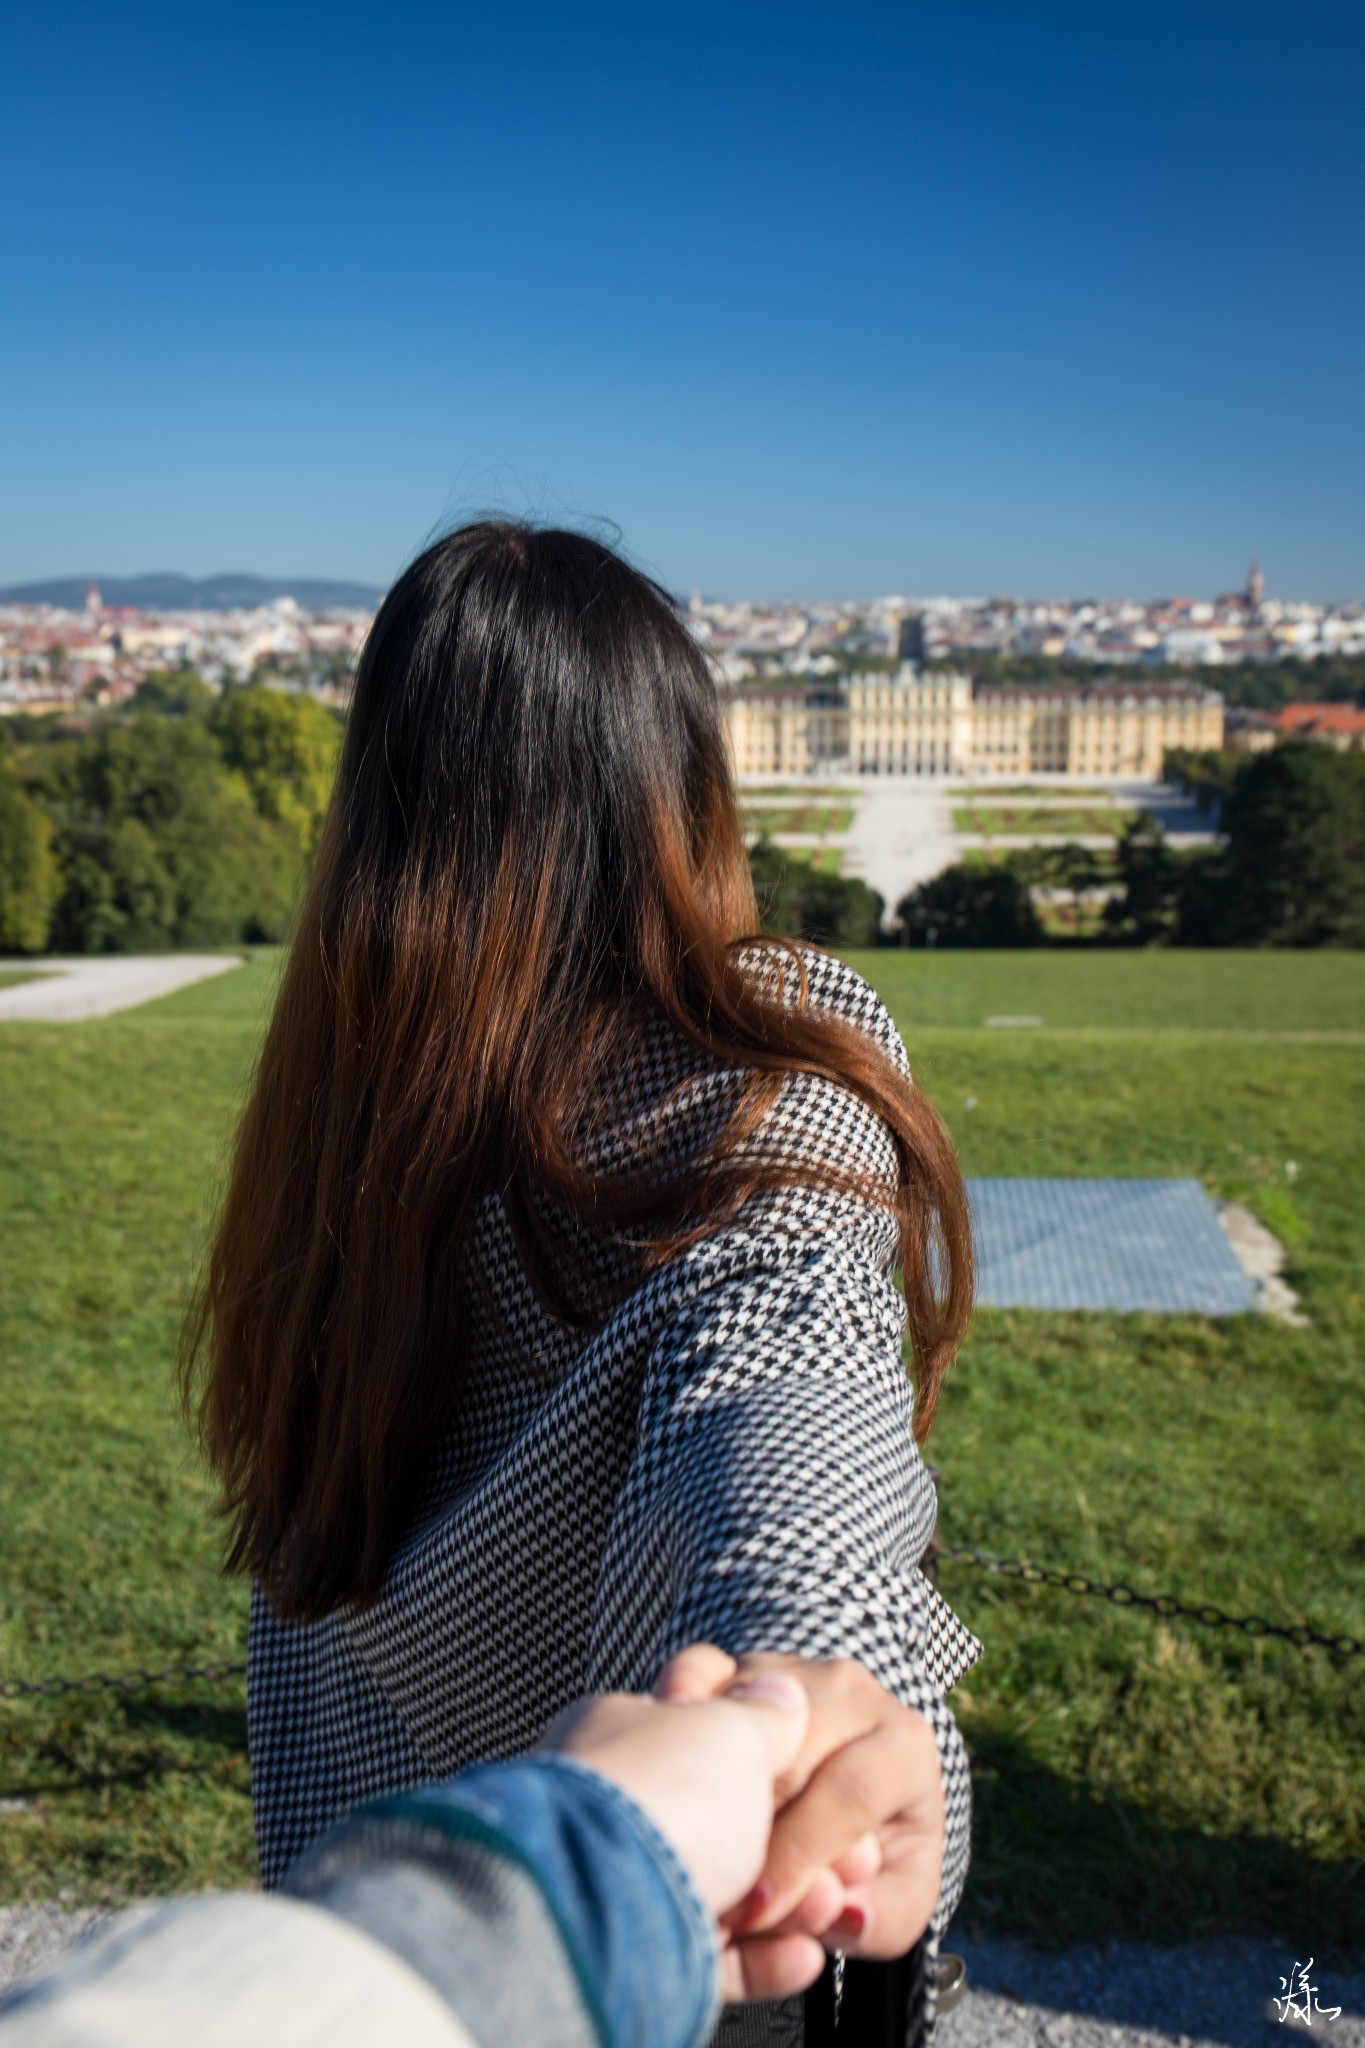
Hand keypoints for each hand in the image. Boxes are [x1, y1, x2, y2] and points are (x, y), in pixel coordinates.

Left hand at [542, 1663, 827, 2001]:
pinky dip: (770, 1958)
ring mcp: (643, 1876)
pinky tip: (804, 1955)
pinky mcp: (656, 1956)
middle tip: (847, 1858)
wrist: (588, 1916)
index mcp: (634, 1724)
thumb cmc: (660, 1799)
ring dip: (799, 1898)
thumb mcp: (730, 1729)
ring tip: (828, 1907)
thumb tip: (780, 1696)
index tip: (813, 1772)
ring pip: (742, 1885)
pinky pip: (724, 1954)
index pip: (723, 1719)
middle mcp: (633, 1794)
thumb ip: (767, 1711)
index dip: (786, 1747)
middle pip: (744, 1810)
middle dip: (805, 1833)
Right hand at [655, 1646, 944, 1964]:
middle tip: (721, 1889)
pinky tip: (667, 1743)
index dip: (802, 1854)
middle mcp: (850, 1693)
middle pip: (791, 1755)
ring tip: (693, 1840)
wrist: (851, 1795)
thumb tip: (847, 1911)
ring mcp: (790, 1672)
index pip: (851, 1794)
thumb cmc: (872, 1849)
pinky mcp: (735, 1665)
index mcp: (902, 1744)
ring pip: (744, 1714)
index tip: (759, 1910)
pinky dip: (681, 1697)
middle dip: (751, 1828)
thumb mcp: (895, 1900)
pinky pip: (700, 1668)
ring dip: (709, 1778)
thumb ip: (881, 1916)